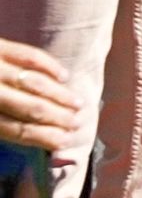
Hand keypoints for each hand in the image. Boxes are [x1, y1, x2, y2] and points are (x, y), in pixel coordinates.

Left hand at [0, 38, 85, 155]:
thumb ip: (0, 125)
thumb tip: (32, 136)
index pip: (18, 130)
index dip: (44, 138)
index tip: (66, 142)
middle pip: (32, 109)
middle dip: (58, 118)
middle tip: (78, 122)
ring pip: (35, 83)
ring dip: (60, 95)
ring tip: (77, 103)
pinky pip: (29, 55)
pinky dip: (49, 66)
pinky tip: (63, 76)